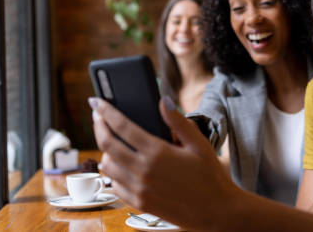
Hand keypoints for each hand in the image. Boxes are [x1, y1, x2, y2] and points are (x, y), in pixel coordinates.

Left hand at [89, 97, 239, 230]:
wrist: (216, 211)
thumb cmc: (210, 176)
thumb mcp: (199, 144)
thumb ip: (178, 122)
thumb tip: (163, 101)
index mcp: (157, 152)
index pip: (122, 126)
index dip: (105, 111)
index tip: (96, 102)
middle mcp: (143, 171)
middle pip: (107, 144)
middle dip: (98, 126)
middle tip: (97, 116)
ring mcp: (139, 189)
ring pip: (107, 165)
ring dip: (104, 150)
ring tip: (110, 140)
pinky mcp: (140, 203)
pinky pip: (114, 185)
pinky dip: (112, 172)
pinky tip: (120, 165)